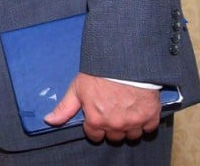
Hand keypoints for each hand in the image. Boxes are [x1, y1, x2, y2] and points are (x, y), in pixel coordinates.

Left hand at [44, 72, 160, 142]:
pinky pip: (148, 129)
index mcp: (96, 120)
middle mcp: (115, 125)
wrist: (124, 61)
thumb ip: (64, 108)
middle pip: (114, 138)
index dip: (94, 127)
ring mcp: (134, 122)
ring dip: (128, 127)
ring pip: (131, 135)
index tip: (97, 117)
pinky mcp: (150, 116)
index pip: (94, 136)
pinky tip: (138, 111)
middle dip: (111, 128)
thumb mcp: (77, 88)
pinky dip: (145, 122)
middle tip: (111, 113)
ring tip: (125, 113)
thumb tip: (49, 121)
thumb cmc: (98, 73)